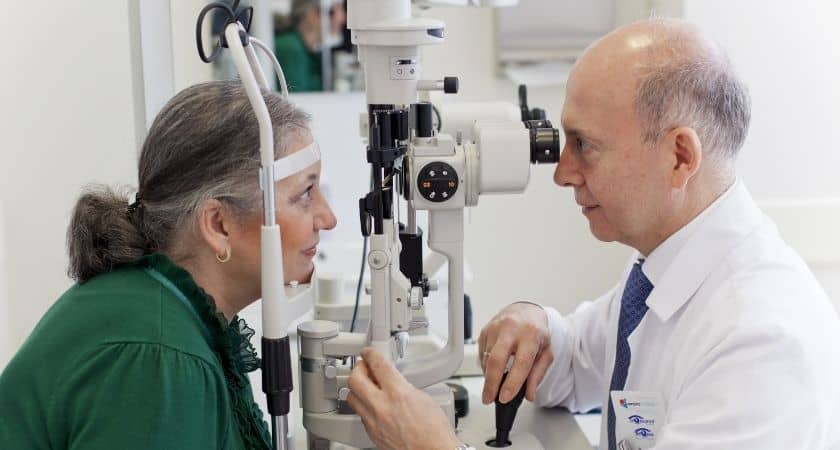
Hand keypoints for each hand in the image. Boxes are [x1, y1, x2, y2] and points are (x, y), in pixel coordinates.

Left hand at [346, 348, 460, 449]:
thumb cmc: (435, 432)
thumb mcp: (424, 398)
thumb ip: (404, 386)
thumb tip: (394, 381)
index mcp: (398, 393)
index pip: (377, 364)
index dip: (371, 354)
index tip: (369, 352)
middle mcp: (382, 407)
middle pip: (355, 379)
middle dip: (359, 369)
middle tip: (365, 367)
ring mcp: (374, 422)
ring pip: (352, 397)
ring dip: (358, 388)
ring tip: (367, 386)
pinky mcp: (371, 434)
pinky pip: (360, 414)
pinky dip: (365, 406)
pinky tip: (374, 405)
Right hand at [478, 302, 552, 403]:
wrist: (525, 310)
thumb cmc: (536, 331)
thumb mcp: (546, 352)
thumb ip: (538, 374)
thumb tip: (529, 394)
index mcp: (530, 335)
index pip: (521, 363)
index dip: (512, 383)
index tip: (505, 397)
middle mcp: (511, 329)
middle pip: (496, 360)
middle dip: (491, 384)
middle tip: (489, 399)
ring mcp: (495, 328)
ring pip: (486, 359)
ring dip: (489, 377)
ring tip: (495, 385)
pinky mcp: (484, 330)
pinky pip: (481, 354)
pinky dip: (486, 367)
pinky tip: (493, 370)